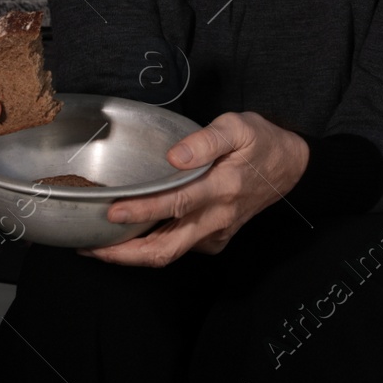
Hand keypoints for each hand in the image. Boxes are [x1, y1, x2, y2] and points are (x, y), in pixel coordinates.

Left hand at [79, 111, 308, 266]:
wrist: (292, 167)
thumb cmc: (262, 142)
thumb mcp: (239, 127)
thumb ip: (206, 140)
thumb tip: (174, 156)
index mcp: (222, 187)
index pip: (175, 204)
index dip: (142, 210)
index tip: (111, 211)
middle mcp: (218, 217)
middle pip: (165, 250)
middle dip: (124, 254)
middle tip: (89, 249)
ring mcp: (217, 233)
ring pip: (169, 254)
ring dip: (132, 255)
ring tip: (97, 247)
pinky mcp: (215, 239)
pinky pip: (179, 248)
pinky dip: (151, 247)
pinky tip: (130, 235)